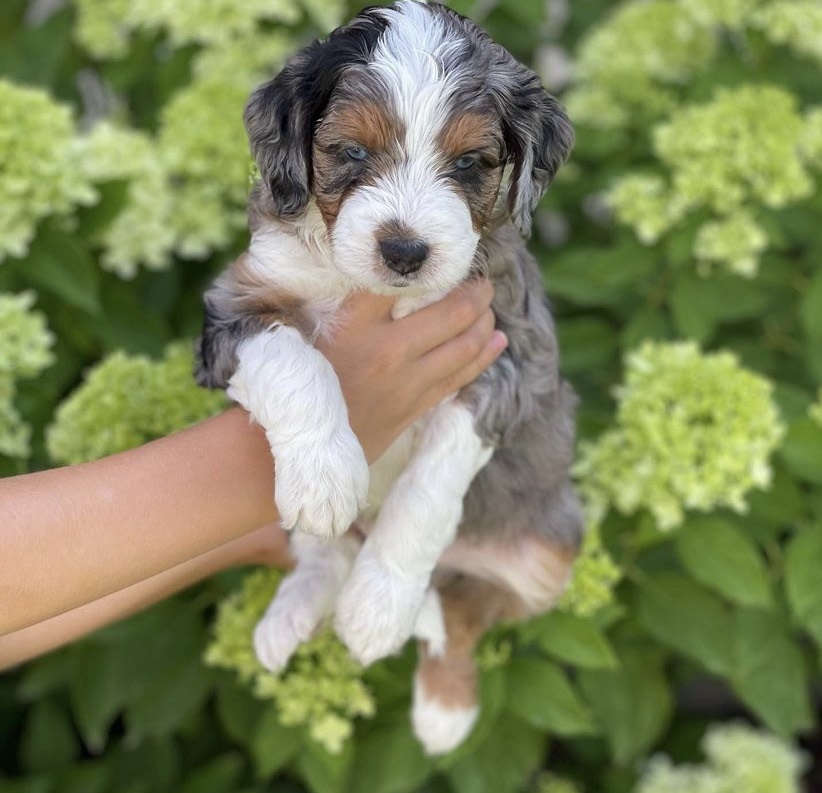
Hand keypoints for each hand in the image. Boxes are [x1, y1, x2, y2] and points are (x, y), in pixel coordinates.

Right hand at [318, 280, 506, 461]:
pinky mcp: (416, 406)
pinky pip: (461, 376)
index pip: (403, 280)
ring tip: (489, 307)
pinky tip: (498, 341)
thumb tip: (394, 270)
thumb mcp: (320, 330)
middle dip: (476, 293)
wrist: (305, 437)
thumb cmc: (309, 377)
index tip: (445, 255)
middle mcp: (388, 350)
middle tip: (483, 281)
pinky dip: (484, 356)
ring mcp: (407, 381)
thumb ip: (357, 302)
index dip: (431, 263)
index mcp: (356, 323)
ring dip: (486, 322)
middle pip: (453, 312)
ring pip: (465, 345)